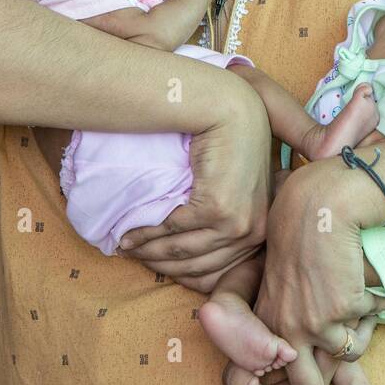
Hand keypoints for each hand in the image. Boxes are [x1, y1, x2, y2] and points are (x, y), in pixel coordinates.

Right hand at [117, 85, 271, 279]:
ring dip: (149, 252)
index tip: (153, 265)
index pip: (217, 271)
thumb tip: (183, 252)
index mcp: (259, 232)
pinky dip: (146, 234)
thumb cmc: (230, 147)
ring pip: (183, 250)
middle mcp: (254, 233)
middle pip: (198, 266)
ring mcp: (239, 224)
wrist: (232, 111)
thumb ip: (219, 221)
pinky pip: (174, 230)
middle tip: (132, 256)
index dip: (180, 273)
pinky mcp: (219, 210)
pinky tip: (128, 234)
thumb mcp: (234, 189)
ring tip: (125, 246)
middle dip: (160, 264)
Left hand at [253, 160, 384, 384]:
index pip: (285, 370)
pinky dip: (377, 299)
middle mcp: (289, 328)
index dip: (305, 380)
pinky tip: (370, 278)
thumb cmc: (299, 231)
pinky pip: (372, 314)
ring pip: (349, 350)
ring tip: (364, 305)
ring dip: (362, 328)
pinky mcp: (343, 309)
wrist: (317, 206)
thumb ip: (289, 310)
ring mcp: (316, 323)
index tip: (317, 379)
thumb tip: (317, 345)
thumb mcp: (282, 277)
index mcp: (270, 320)